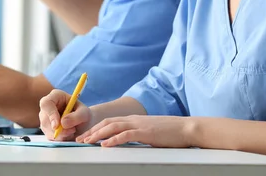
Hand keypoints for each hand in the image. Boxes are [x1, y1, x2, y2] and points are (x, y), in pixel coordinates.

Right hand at [39, 89, 92, 140]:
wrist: (84, 122)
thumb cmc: (83, 113)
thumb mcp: (85, 113)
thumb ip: (76, 116)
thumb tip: (63, 123)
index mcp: (56, 96)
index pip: (46, 103)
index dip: (50, 114)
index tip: (57, 125)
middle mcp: (47, 107)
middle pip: (45, 119)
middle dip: (58, 129)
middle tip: (72, 130)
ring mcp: (45, 118)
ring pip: (47, 130)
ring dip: (61, 134)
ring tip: (73, 130)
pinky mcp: (46, 129)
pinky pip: (50, 137)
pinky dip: (60, 138)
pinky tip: (68, 134)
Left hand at [76, 115, 193, 147]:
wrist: (186, 128)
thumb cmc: (170, 133)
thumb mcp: (149, 133)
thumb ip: (137, 135)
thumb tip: (126, 142)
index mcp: (134, 120)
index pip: (110, 121)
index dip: (96, 128)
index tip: (86, 136)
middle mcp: (134, 120)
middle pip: (108, 122)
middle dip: (92, 131)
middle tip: (80, 139)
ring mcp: (139, 125)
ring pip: (113, 127)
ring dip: (98, 134)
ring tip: (87, 141)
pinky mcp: (145, 132)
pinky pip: (126, 135)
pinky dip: (114, 139)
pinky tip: (105, 145)